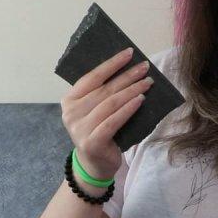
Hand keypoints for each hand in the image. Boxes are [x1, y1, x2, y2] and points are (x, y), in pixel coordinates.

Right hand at [59, 47, 152, 178]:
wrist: (94, 164)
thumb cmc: (98, 132)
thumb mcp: (94, 111)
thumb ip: (102, 94)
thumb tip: (128, 70)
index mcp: (69, 100)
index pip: (92, 77)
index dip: (112, 64)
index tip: (129, 53)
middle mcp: (71, 113)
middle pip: (105, 89)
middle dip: (127, 76)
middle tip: (145, 67)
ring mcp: (80, 128)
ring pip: (111, 103)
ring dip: (132, 91)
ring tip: (148, 83)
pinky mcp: (92, 141)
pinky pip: (114, 120)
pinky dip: (129, 109)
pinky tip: (141, 100)